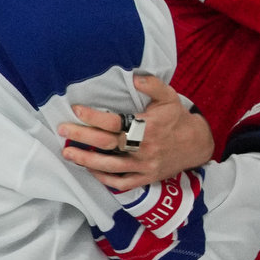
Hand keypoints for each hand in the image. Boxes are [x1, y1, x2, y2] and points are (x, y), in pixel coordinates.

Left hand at [60, 73, 216, 192]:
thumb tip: (134, 76)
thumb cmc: (177, 118)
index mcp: (148, 127)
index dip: (92, 116)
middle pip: (106, 143)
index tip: (76, 110)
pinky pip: (121, 183)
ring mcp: (145, 165)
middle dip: (81, 137)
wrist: (197, 145)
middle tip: (62, 131)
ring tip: (68, 153)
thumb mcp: (169, 97)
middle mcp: (145, 147)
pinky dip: (103, 179)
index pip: (114, 122)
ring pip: (109, 166)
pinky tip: (91, 170)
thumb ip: (152, 84)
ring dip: (86, 160)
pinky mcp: (146, 178)